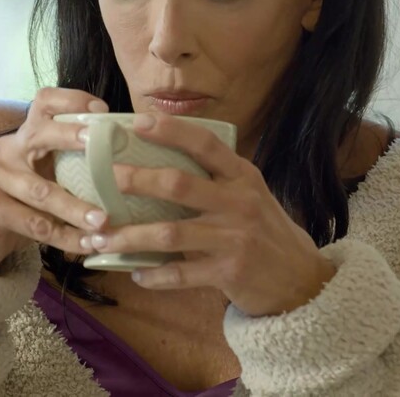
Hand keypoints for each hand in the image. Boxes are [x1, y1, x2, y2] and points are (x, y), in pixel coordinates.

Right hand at [0, 88, 110, 270]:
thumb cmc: (22, 196)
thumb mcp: (43, 171)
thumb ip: (72, 162)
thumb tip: (127, 159)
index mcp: (27, 134)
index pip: (45, 102)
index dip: (73, 100)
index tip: (102, 111)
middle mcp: (9, 148)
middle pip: (40, 133)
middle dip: (71, 136)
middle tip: (100, 144)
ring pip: (41, 192)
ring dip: (75, 208)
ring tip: (103, 221)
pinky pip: (35, 225)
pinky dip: (65, 237)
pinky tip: (87, 245)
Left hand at [85, 113, 336, 316]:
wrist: (300, 277)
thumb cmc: (264, 230)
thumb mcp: (250, 195)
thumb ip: (216, 179)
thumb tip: (158, 163)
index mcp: (243, 176)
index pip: (205, 144)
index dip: (171, 131)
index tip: (136, 122)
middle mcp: (239, 202)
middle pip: (179, 185)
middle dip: (137, 180)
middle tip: (105, 178)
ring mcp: (233, 238)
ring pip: (170, 233)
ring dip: (130, 236)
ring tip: (100, 239)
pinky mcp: (228, 272)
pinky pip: (180, 274)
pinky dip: (154, 275)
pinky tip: (136, 273)